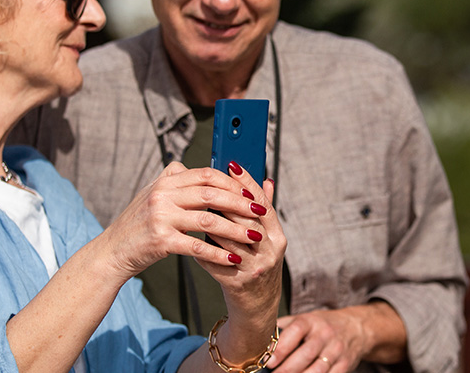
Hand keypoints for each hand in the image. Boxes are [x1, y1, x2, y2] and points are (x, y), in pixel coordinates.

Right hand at [99, 162, 269, 279]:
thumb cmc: (137, 225)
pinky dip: (218, 253)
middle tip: (260, 211)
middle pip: (211, 194)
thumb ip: (176, 181)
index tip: (251, 192)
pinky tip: (233, 258)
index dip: (232, 182)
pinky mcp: (160, 241)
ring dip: (236, 229)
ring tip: (254, 236)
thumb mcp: (153, 195)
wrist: (112, 251)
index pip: (206, 174)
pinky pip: (196, 246)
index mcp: (166, 181)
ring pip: (208, 219)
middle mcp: (163, 195)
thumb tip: (204, 169)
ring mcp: (161, 217)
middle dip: (240, 203)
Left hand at [197, 165, 285, 322]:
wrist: (257, 306)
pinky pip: (214, 260)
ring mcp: (254, 269)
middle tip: (205, 183)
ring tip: (195, 207)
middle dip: (224, 199)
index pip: (262, 204)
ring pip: (228, 238)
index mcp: (277, 237)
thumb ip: (264, 212)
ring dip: (210, 222)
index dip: (247, 183)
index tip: (232, 164)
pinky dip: (202, 248)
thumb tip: (267, 181)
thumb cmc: (257, 265)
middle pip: (245, 219)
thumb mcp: (267, 239)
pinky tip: (192, 238)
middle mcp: (270, 253)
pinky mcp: (236, 283)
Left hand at [269, 303, 407, 372]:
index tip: (269, 361)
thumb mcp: (306, 319)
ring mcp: (336, 351)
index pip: (296, 331)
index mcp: (312, 321)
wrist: (356, 328)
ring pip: (317, 369)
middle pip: (306, 354)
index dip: (282, 347)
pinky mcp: (345, 365)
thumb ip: (285, 327)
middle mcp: (325, 335)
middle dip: (287, 369)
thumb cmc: (323, 325)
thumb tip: (259, 338)